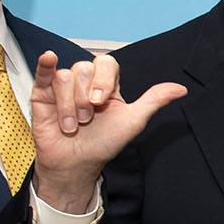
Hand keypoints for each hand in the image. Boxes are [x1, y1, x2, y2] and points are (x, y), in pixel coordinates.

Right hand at [26, 51, 186, 212]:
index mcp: (106, 84)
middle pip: (83, 69)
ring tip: (72, 124)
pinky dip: (45, 64)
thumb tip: (181, 89)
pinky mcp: (43, 94)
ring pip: (65, 77)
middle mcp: (84, 83)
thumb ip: (154, 101)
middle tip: (87, 119)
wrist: (77, 164)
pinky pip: (44, 72)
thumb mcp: (133, 122)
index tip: (101, 101)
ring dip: (69, 105)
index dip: (103, 80)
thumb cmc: (103, 144)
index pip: (106, 64)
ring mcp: (63, 87)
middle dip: (86, 99)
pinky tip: (49, 58)